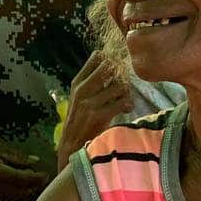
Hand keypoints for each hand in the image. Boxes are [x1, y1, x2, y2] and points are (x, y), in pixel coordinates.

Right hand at [0, 136, 48, 199]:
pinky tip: (20, 185)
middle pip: (21, 191)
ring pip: (14, 196)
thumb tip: (35, 162)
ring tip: (34, 182)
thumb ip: (17, 156)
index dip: (37, 177)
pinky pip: (6, 196)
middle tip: (43, 179)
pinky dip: (16, 192)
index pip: (23, 179)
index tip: (46, 174)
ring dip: (26, 190)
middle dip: (34, 186)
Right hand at [57, 51, 131, 169]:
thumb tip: (115, 66)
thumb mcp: (81, 96)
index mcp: (77, 81)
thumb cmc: (81, 118)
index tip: (117, 70)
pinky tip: (125, 109)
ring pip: (119, 85)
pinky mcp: (98, 115)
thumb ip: (94, 81)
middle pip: (110, 67)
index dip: (111, 60)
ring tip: (124, 100)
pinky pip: (122, 102)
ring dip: (126, 93)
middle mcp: (82, 89)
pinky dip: (127, 105)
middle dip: (121, 75)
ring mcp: (89, 102)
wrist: (72, 143)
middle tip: (123, 85)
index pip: (97, 57)